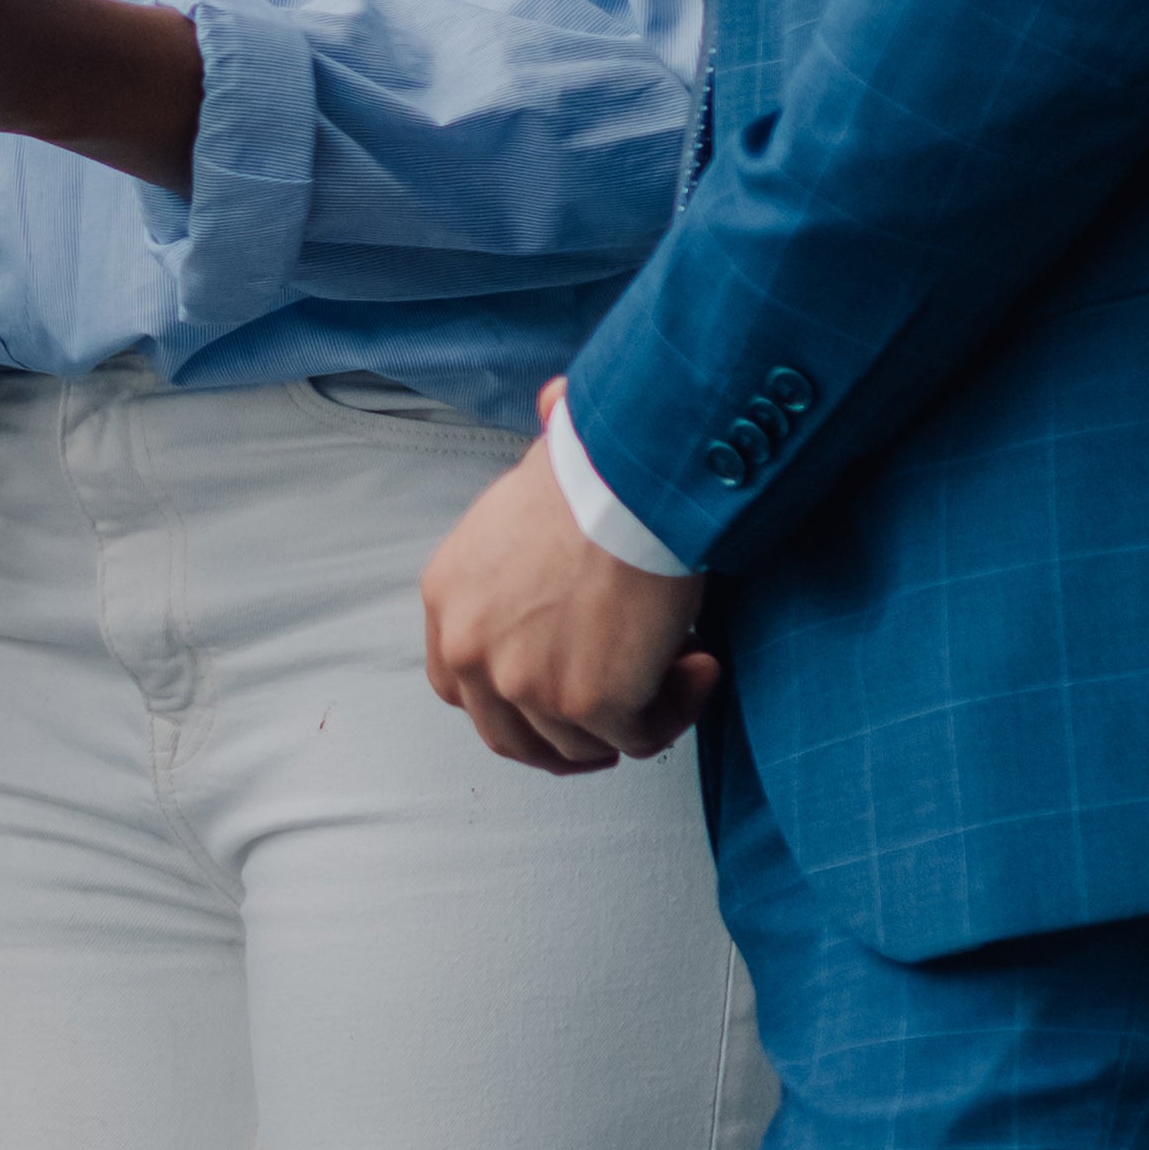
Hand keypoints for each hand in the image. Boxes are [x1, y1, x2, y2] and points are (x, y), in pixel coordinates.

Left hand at [421, 392, 721, 773]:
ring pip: (581, 745)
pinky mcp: (589, 704)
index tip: (558, 695)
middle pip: (510, 735)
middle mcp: (470, 651)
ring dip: (634, 717)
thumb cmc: (590, 472)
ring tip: (678, 665)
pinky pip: (640, 738)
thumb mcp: (521, 490)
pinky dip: (678, 709)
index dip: (511, 703)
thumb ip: (527, 504)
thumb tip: (552, 404)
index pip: (458, 687)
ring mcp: (526, 684)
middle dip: (566, 740)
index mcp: (447, 603)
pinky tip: (701, 663)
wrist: (630, 482)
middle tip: (618, 722)